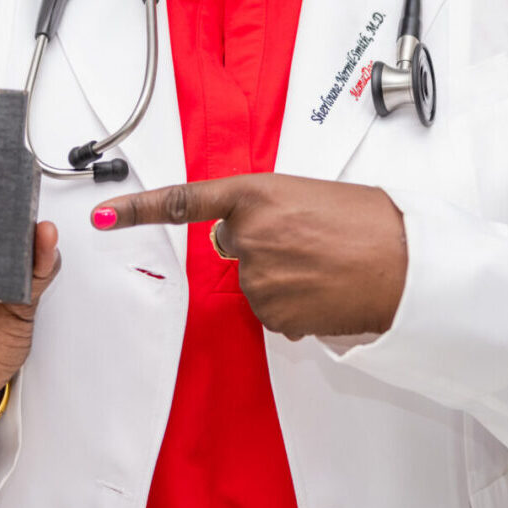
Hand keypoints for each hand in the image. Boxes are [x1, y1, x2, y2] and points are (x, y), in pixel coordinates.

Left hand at [91, 174, 405, 339]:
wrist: (405, 265)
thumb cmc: (370, 221)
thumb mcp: (310, 195)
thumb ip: (266, 207)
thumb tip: (242, 234)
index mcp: (257, 193)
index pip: (184, 201)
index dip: (137, 209)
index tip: (102, 216)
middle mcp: (248, 234)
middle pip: (232, 245)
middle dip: (259, 244)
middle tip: (306, 241)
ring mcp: (257, 277)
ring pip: (254, 281)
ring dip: (281, 276)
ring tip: (324, 266)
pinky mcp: (272, 314)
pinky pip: (272, 311)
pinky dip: (293, 304)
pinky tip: (323, 290)